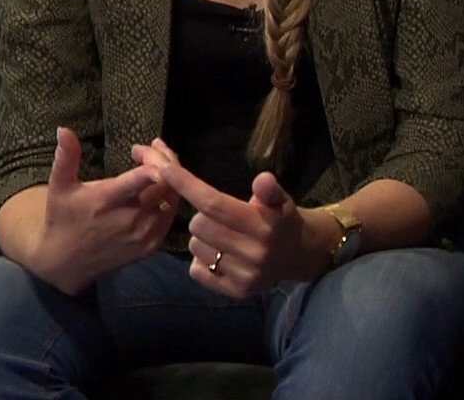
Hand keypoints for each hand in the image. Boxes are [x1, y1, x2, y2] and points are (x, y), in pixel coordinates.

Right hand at [34, 127, 177, 294]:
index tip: (139, 149)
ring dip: (170, 177)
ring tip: (157, 163)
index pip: (146, 177)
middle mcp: (131, 218)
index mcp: (109, 200)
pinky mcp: (150, 246)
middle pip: (165, 183)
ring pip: (172, 198)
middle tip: (151, 149)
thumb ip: (66, 157)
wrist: (65, 263)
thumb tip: (64, 129)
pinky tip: (158, 186)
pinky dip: (169, 197)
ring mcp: (143, 234)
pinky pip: (170, 216)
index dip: (155, 159)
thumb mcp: (60, 186)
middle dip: (163, 160)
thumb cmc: (62, 218)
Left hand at [155, 159, 319, 296]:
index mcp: (263, 225)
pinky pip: (197, 271)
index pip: (215, 204)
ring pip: (195, 247)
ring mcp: (244, 274)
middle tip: (220, 217)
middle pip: (199, 225)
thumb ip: (270, 190)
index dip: (187, 186)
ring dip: (202, 238)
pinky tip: (220, 255)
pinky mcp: (236, 292)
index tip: (165, 170)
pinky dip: (202, 260)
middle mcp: (254, 252)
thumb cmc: (281, 220)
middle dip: (203, 216)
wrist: (298, 255)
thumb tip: (263, 179)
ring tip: (223, 236)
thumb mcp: (281, 200)